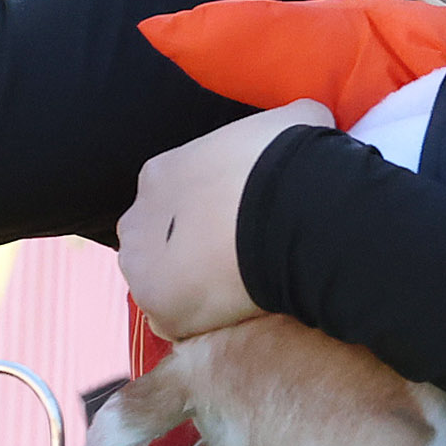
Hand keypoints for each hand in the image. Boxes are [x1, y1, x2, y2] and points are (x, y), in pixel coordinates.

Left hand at [118, 100, 327, 338]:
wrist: (293, 212)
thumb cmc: (290, 160)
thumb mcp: (291, 121)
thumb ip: (285, 124)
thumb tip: (308, 121)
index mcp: (160, 175)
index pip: (175, 201)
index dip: (211, 214)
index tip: (246, 222)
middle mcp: (137, 221)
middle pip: (159, 244)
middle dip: (191, 252)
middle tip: (243, 259)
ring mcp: (144, 270)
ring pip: (163, 286)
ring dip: (196, 289)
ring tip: (245, 291)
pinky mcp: (164, 312)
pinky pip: (182, 325)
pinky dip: (207, 322)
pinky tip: (242, 314)